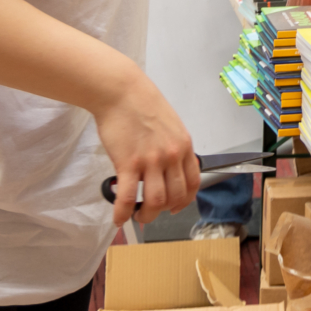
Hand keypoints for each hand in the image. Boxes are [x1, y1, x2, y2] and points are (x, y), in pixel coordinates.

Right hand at [95, 74, 197, 227]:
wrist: (121, 92)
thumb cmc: (143, 105)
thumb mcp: (171, 125)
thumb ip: (174, 147)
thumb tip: (170, 167)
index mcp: (184, 146)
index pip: (193, 183)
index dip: (184, 200)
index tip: (174, 207)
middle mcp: (171, 155)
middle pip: (175, 196)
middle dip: (164, 211)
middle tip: (151, 212)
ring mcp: (151, 160)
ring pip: (156, 200)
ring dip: (146, 215)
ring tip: (137, 216)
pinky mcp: (128, 163)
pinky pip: (127, 197)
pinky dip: (122, 213)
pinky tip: (118, 218)